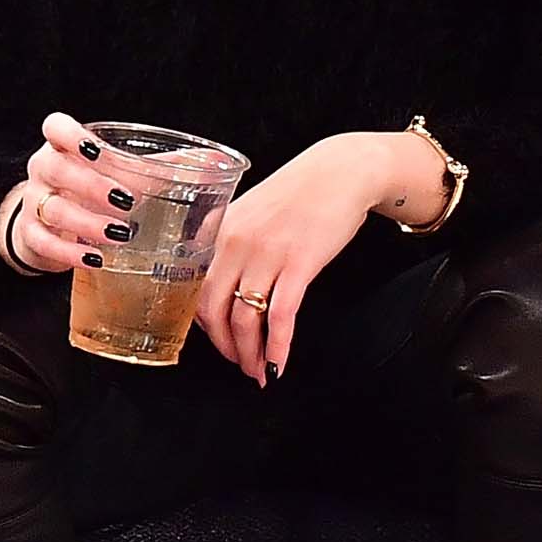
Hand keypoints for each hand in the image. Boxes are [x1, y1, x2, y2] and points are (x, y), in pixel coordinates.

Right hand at [0, 113, 147, 278]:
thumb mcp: (119, 174)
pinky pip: (44, 243)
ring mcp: (32, 202)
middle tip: (126, 201)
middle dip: (91, 184)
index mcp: (62, 146)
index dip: (71, 135)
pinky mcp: (30, 234)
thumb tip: (212, 159)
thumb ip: (159, 167)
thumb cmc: (92, 190)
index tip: (96, 149)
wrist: (53, 226)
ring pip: (52, 208)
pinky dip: (71, 253)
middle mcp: (43, 169)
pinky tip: (96, 259)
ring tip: (120, 234)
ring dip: (87, 222)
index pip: (55, 127)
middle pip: (55, 168)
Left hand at [195, 133, 439, 385]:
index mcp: (221, 231)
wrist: (342, 171)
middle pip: (215, 310)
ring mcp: (267, 254)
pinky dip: (278, 347)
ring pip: (246, 319)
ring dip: (251, 354)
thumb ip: (225, 235)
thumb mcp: (249, 207)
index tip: (219, 341)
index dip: (206, 326)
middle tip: (239, 364)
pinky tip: (280, 364)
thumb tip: (209, 265)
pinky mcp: (299, 264)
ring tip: (260, 371)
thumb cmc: (300, 190)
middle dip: (225, 347)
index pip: (199, 290)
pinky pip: (281, 316)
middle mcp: (236, 244)